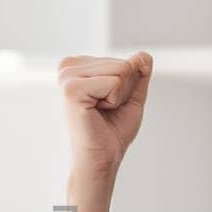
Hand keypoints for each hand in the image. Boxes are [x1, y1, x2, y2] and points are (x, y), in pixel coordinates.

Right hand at [57, 52, 152, 176]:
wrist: (103, 157)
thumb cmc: (113, 130)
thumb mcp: (132, 95)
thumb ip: (139, 72)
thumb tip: (143, 55)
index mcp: (78, 65)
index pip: (123, 60)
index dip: (125, 86)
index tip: (108, 104)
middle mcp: (68, 67)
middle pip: (122, 63)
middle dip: (123, 91)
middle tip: (105, 110)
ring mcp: (67, 77)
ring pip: (121, 70)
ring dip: (118, 96)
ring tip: (100, 111)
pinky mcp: (72, 89)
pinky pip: (114, 83)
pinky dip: (113, 101)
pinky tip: (96, 112)